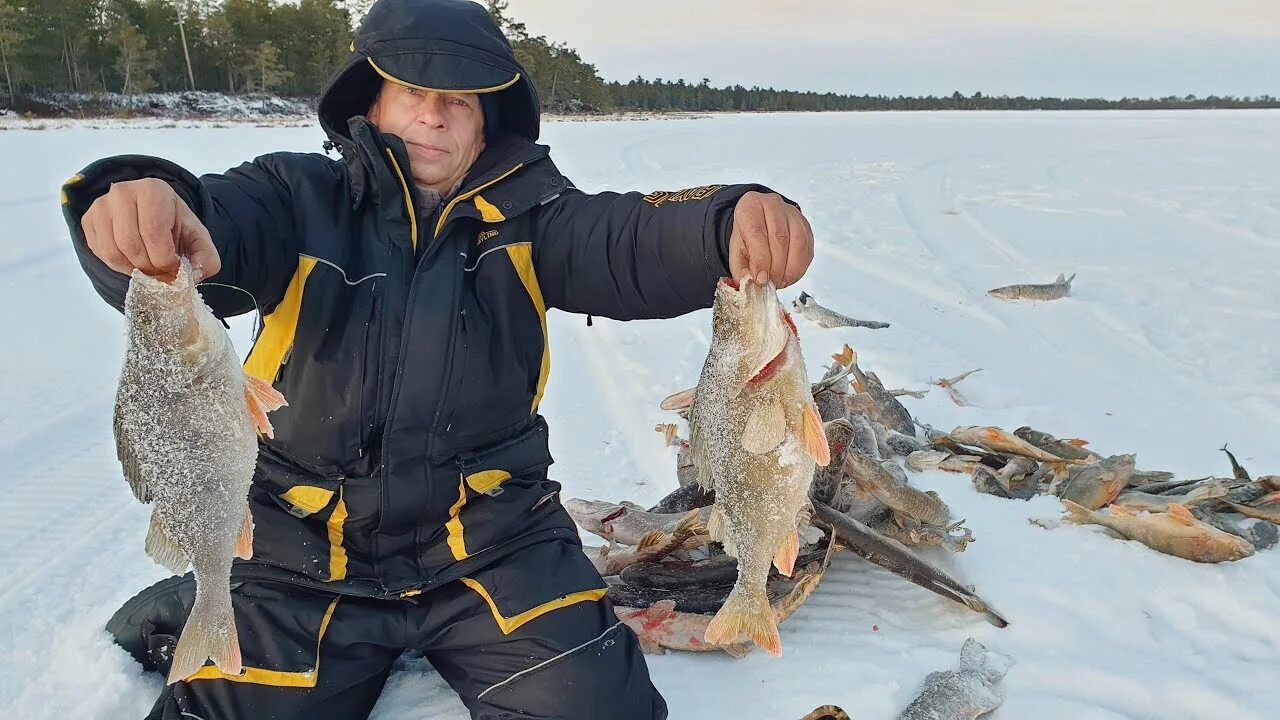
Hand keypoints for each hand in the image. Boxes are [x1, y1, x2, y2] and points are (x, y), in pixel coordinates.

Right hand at [81, 178, 219, 281]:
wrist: (153, 214)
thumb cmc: (175, 225)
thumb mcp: (198, 239)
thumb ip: (206, 259)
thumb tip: (194, 276)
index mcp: (153, 190)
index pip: (153, 233)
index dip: (165, 260)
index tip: (175, 269)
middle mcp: (122, 192)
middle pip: (131, 245)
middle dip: (150, 268)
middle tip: (162, 274)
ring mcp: (101, 205)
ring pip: (113, 252)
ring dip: (134, 270)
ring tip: (149, 268)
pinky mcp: (89, 220)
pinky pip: (100, 253)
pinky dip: (119, 266)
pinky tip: (133, 261)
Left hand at [727, 191, 813, 287]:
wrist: (758, 223)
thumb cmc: (746, 237)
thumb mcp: (736, 253)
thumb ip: (742, 269)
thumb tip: (753, 285)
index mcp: (750, 207)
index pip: (758, 233)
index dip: (761, 260)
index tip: (761, 280)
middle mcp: (773, 204)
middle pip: (780, 238)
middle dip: (776, 268)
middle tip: (771, 284)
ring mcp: (792, 213)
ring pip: (798, 242)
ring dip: (790, 269)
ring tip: (780, 282)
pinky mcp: (806, 225)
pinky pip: (808, 248)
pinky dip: (800, 267)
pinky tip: (790, 276)